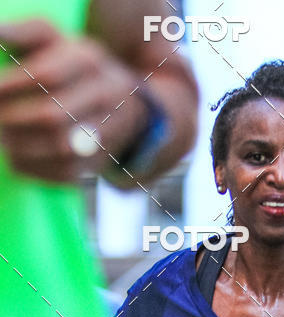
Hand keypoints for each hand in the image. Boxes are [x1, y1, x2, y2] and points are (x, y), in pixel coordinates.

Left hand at [0, 19, 146, 180]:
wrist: (126, 107)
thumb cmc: (75, 69)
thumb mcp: (56, 41)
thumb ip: (24, 32)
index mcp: (89, 61)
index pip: (47, 76)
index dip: (12, 87)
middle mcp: (105, 97)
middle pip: (52, 117)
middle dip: (14, 121)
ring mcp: (107, 133)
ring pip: (59, 149)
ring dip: (20, 148)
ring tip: (3, 139)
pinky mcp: (99, 162)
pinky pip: (63, 172)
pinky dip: (33, 168)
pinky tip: (16, 156)